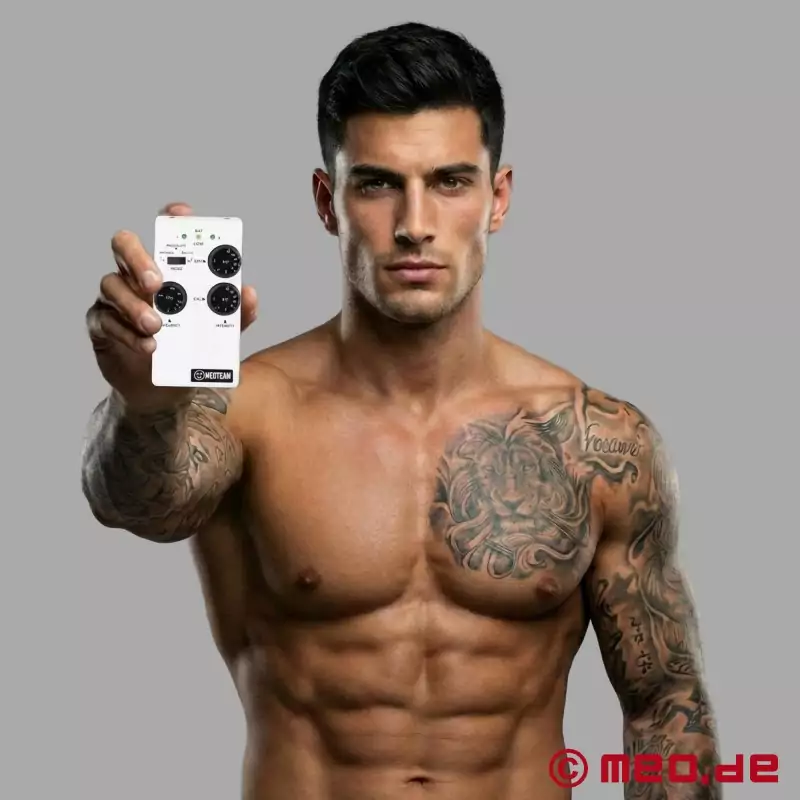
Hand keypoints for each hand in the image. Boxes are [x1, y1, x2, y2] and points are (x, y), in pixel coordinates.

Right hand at [86, 202, 257, 409]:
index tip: (182, 213)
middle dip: (139, 258)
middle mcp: (136, 277)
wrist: (167, 393)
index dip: (171, 219)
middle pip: (124, 246)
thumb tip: (248, 293)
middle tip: (157, 282)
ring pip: (113, 285)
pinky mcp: (101, 326)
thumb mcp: (219, 334)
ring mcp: (115, 299)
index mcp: (166, 271)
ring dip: (134, 305)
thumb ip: (235, 314)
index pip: (164, 236)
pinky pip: (107, 322)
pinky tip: (149, 346)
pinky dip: (128, 333)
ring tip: (156, 326)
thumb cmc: (189, 351)